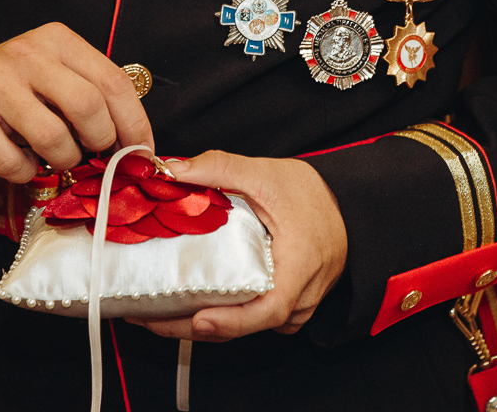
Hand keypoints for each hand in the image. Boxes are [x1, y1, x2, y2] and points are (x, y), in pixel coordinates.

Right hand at [0, 22, 153, 182]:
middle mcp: (27, 53)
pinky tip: (20, 159)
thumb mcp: (57, 76)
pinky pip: (12, 162)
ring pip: (53, 138)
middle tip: (94, 152)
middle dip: (100, 141)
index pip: (113, 82)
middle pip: (88, 107)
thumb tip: (137, 145)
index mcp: (58, 40)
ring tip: (55, 155)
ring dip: (63, 160)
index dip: (135, 123)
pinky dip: (24, 172)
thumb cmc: (16, 89)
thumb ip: (94, 97)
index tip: (142, 150)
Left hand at [127, 150, 347, 341]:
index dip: (233, 321)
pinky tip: (190, 306)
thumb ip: (220, 168)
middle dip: (193, 328)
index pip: (269, 308)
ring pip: (249, 328)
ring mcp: (298, 305)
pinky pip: (255, 320)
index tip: (199, 319)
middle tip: (146, 319)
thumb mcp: (266, 173)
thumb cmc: (313, 193)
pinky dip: (224, 319)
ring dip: (204, 327)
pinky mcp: (290, 305)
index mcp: (300, 265)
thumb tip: (171, 170)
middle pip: (247, 326)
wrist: (349, 205)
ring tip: (157, 315)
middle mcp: (301, 295)